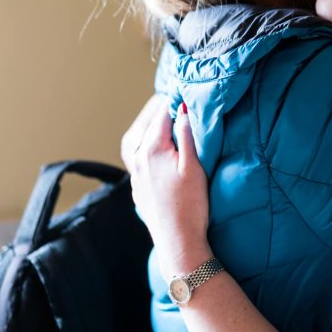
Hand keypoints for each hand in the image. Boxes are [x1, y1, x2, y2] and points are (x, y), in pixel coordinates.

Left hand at [123, 96, 211, 276]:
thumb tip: (182, 107)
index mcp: (151, 149)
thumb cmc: (191, 205)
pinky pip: (140, 156)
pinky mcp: (139, 188)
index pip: (162, 113)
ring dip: (152, 127)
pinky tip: (162, 148)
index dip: (174, 99)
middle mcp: (138, 159)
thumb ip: (187, 134)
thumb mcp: (194, 165)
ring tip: (167, 119)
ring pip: (140, 140)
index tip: (185, 88)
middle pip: (148, 124)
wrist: (178, 243)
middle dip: (161, 109)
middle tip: (177, 98)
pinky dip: (149, 145)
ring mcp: (136, 175)